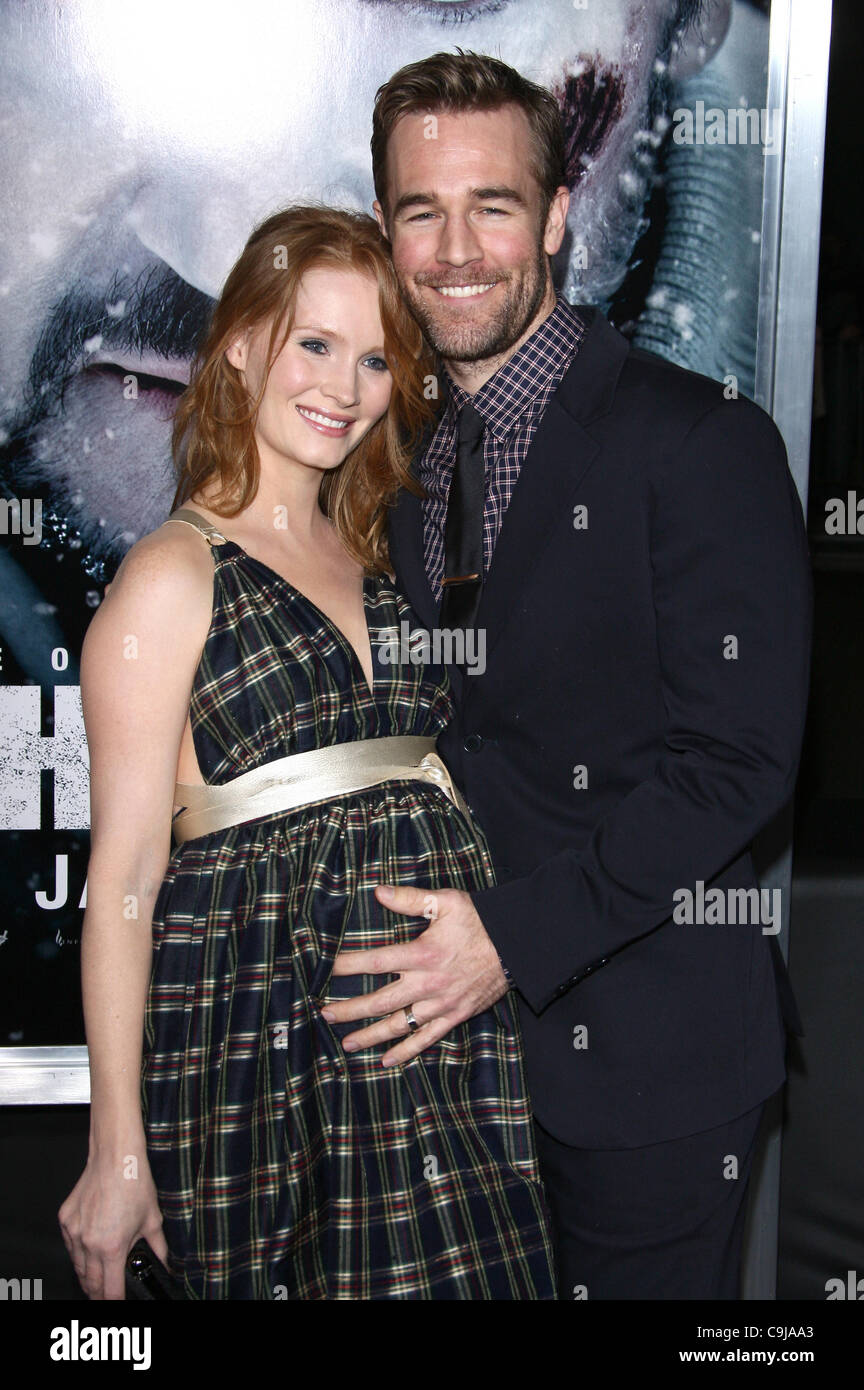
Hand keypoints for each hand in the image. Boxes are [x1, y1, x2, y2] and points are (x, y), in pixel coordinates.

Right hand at [58, 1152, 168, 1299]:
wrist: (115, 1158)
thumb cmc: (134, 1184)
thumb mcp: (153, 1220)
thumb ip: (159, 1248)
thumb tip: (166, 1264)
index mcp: (112, 1247)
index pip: (110, 1289)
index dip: (115, 1301)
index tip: (118, 1303)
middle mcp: (89, 1243)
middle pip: (90, 1283)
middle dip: (98, 1294)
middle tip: (105, 1296)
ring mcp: (74, 1232)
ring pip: (77, 1267)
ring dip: (87, 1277)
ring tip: (96, 1280)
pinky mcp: (65, 1220)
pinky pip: (70, 1246)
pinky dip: (78, 1254)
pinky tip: (88, 1252)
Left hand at [321, 884, 508, 1065]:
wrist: (517, 946)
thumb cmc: (480, 921)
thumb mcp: (447, 902)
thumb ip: (411, 899)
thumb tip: (378, 892)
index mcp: (423, 954)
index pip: (375, 962)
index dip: (347, 965)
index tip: (325, 969)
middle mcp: (428, 983)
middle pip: (380, 1001)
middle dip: (350, 1009)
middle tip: (324, 1013)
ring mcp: (441, 1004)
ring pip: (399, 1025)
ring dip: (370, 1035)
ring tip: (346, 1043)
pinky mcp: (454, 1016)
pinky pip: (427, 1038)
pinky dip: (406, 1051)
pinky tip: (386, 1060)